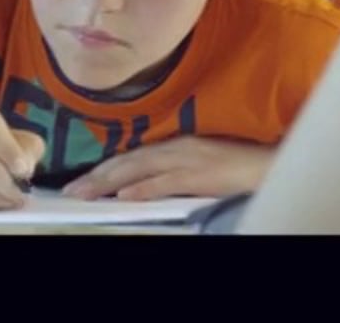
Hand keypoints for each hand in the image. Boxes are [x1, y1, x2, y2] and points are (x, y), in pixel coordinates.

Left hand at [62, 136, 274, 201]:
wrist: (269, 162)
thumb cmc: (237, 164)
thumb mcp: (197, 162)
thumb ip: (170, 169)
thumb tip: (139, 184)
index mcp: (173, 145)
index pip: (129, 157)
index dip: (102, 169)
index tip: (79, 181)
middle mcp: (175, 148)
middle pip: (126, 162)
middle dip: (96, 177)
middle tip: (70, 190)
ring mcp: (187, 160)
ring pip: (138, 170)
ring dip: (108, 182)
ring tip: (85, 193)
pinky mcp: (200, 174)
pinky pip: (166, 182)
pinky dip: (143, 188)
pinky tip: (124, 196)